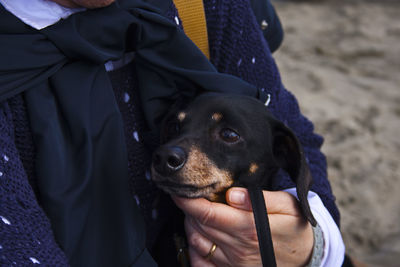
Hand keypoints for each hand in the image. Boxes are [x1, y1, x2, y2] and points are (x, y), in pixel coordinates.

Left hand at [172, 188, 313, 266]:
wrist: (307, 256)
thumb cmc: (295, 227)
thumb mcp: (287, 206)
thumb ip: (259, 199)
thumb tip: (232, 194)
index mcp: (248, 227)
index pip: (207, 213)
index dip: (188, 202)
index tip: (179, 191)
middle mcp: (237, 248)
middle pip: (198, 226)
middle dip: (188, 210)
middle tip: (191, 198)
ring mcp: (233, 264)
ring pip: (197, 243)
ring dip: (190, 226)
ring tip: (196, 214)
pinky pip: (201, 265)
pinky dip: (193, 251)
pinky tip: (199, 238)